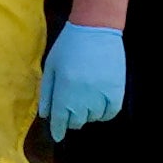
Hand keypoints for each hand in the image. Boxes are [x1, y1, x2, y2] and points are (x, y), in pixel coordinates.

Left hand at [37, 20, 123, 139]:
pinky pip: (110, 112)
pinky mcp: (117, 89)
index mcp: (64, 89)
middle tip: (70, 112)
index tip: (57, 135)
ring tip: (85, 104)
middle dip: (71, 120)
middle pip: (77, 121)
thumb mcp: (51, 66)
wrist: (96, 27)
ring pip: (93, 117)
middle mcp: (83, 95)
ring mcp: (101, 93)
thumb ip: (47, 92)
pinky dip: (104, 114)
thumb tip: (46, 116)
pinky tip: (99, 108)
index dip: (58, 130)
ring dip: (87, 115)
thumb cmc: (69, 45)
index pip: (60, 119)